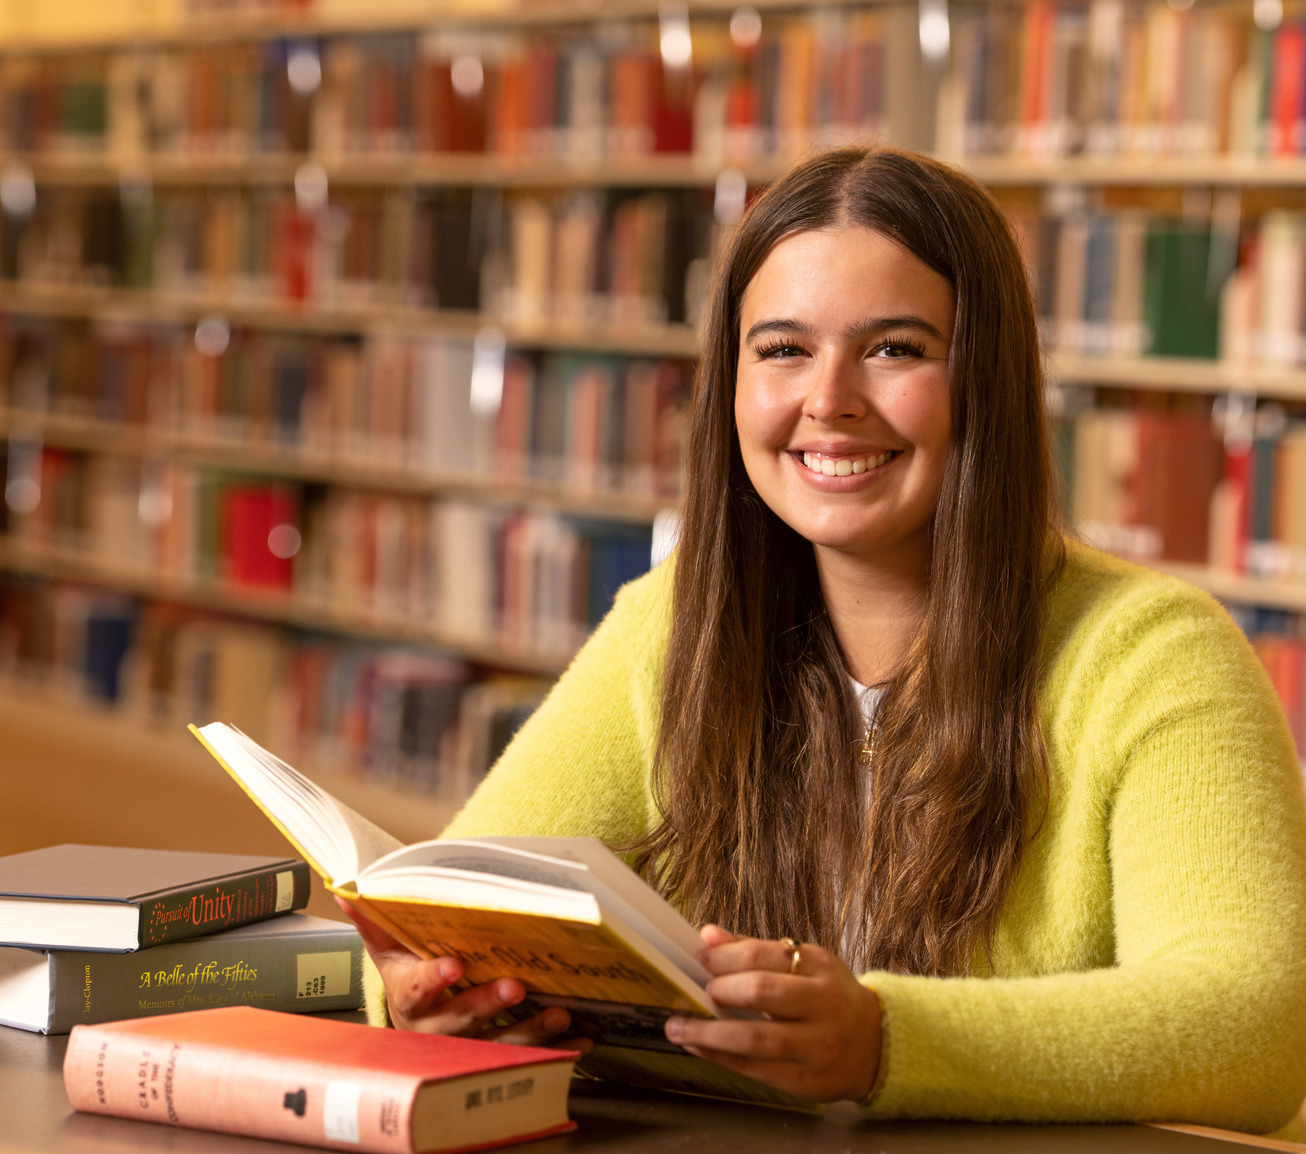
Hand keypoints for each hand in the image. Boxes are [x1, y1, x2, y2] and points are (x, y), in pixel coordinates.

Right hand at [335, 896, 587, 1050]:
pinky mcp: (499, 1059)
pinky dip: (557, 1052)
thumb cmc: (409, 974)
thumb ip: (373, 920)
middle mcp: (438, 1029)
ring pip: (498, 1045)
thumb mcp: (388, 948)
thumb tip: (346, 889)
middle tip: (515, 987)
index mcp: (411, 999)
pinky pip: (529, 1059)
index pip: (417, 991)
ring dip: (531, 1031)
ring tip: (558, 1013)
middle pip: (460, 1022)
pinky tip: (581, 1040)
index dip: (434, 980)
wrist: (421, 1021)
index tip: (454, 966)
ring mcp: (469, 1047)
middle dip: (488, 1005)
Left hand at [664, 925, 881, 1102]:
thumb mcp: (805, 964)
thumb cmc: (831, 998)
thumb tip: (708, 934)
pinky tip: (698, 1047)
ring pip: (755, 1038)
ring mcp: (815, 1046)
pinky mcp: (805, 1081)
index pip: (764, 956)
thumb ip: (755, 951)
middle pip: (761, 991)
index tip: (700, 957)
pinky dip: (720, 1057)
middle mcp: (822, 1005)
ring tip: (678, 1027)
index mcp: (819, 967)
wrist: (876, 1045)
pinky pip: (755, 1069)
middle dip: (721, 989)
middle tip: (697, 990)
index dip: (725, 956)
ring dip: (708, 1033)